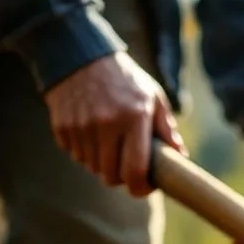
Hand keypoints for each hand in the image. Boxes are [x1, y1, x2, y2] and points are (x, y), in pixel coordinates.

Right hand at [44, 51, 183, 196]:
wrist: (81, 56)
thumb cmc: (125, 79)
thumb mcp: (152, 96)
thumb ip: (165, 127)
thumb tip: (180, 155)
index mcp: (133, 117)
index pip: (135, 169)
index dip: (140, 187)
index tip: (145, 187)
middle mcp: (106, 123)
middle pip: (111, 175)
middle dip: (121, 178)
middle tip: (127, 167)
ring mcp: (81, 126)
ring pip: (92, 168)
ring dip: (102, 164)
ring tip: (109, 145)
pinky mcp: (63, 126)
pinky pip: (75, 155)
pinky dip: (85, 152)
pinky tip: (91, 134)